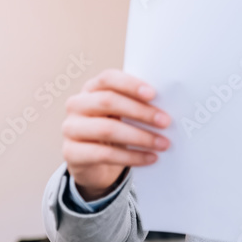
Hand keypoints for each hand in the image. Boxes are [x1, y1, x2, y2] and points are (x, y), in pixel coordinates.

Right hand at [62, 69, 171, 199]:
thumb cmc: (116, 130)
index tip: (153, 94)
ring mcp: (70, 129)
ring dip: (140, 137)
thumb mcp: (125, 114)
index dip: (130, 84)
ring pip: (106, 129)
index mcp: (92, 89)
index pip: (108, 78)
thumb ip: (138, 104)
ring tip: (164, 143)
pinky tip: (151, 158)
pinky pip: (104, 154)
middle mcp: (77, 105)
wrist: (96, 163)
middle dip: (141, 112)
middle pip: (108, 102)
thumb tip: (170, 105)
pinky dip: (132, 157)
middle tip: (166, 121)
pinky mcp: (71, 152)